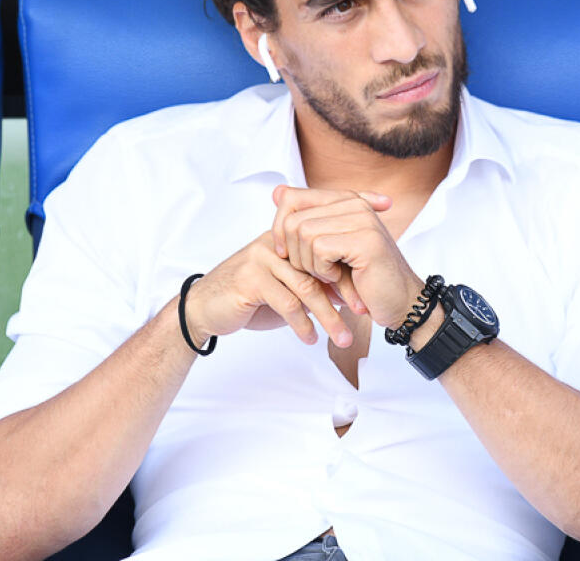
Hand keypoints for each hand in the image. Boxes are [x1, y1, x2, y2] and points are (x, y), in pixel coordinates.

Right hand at [182, 231, 353, 347]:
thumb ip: (315, 288)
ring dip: (328, 317)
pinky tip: (311, 339)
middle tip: (366, 314)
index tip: (374, 284)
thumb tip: (351, 296)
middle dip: (347, 293)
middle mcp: (277, 243)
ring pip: (307, 288)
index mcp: (288, 239)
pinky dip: (302, 325)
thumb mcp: (286, 291)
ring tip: (343, 339)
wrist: (205, 309)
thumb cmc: (249, 299)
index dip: (351, 260)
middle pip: (321, 267)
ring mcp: (263, 258)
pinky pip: (286, 303)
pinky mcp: (251, 279)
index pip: (327, 244)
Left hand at [271, 185, 423, 327]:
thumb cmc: (361, 279)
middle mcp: (355, 203)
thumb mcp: (326, 248)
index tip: (290, 252)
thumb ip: (304, 220)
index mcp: (346, 200)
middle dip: (296, 254)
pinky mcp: (366, 239)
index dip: (280, 229)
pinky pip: (320, 249)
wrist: (398, 303)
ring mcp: (363, 219)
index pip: (292, 198)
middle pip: (293, 220)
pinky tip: (340, 279)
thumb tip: (276, 191)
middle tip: (318, 271)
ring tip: (331, 275)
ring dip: (310, 265)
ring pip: (304, 234)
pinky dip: (323, 271)